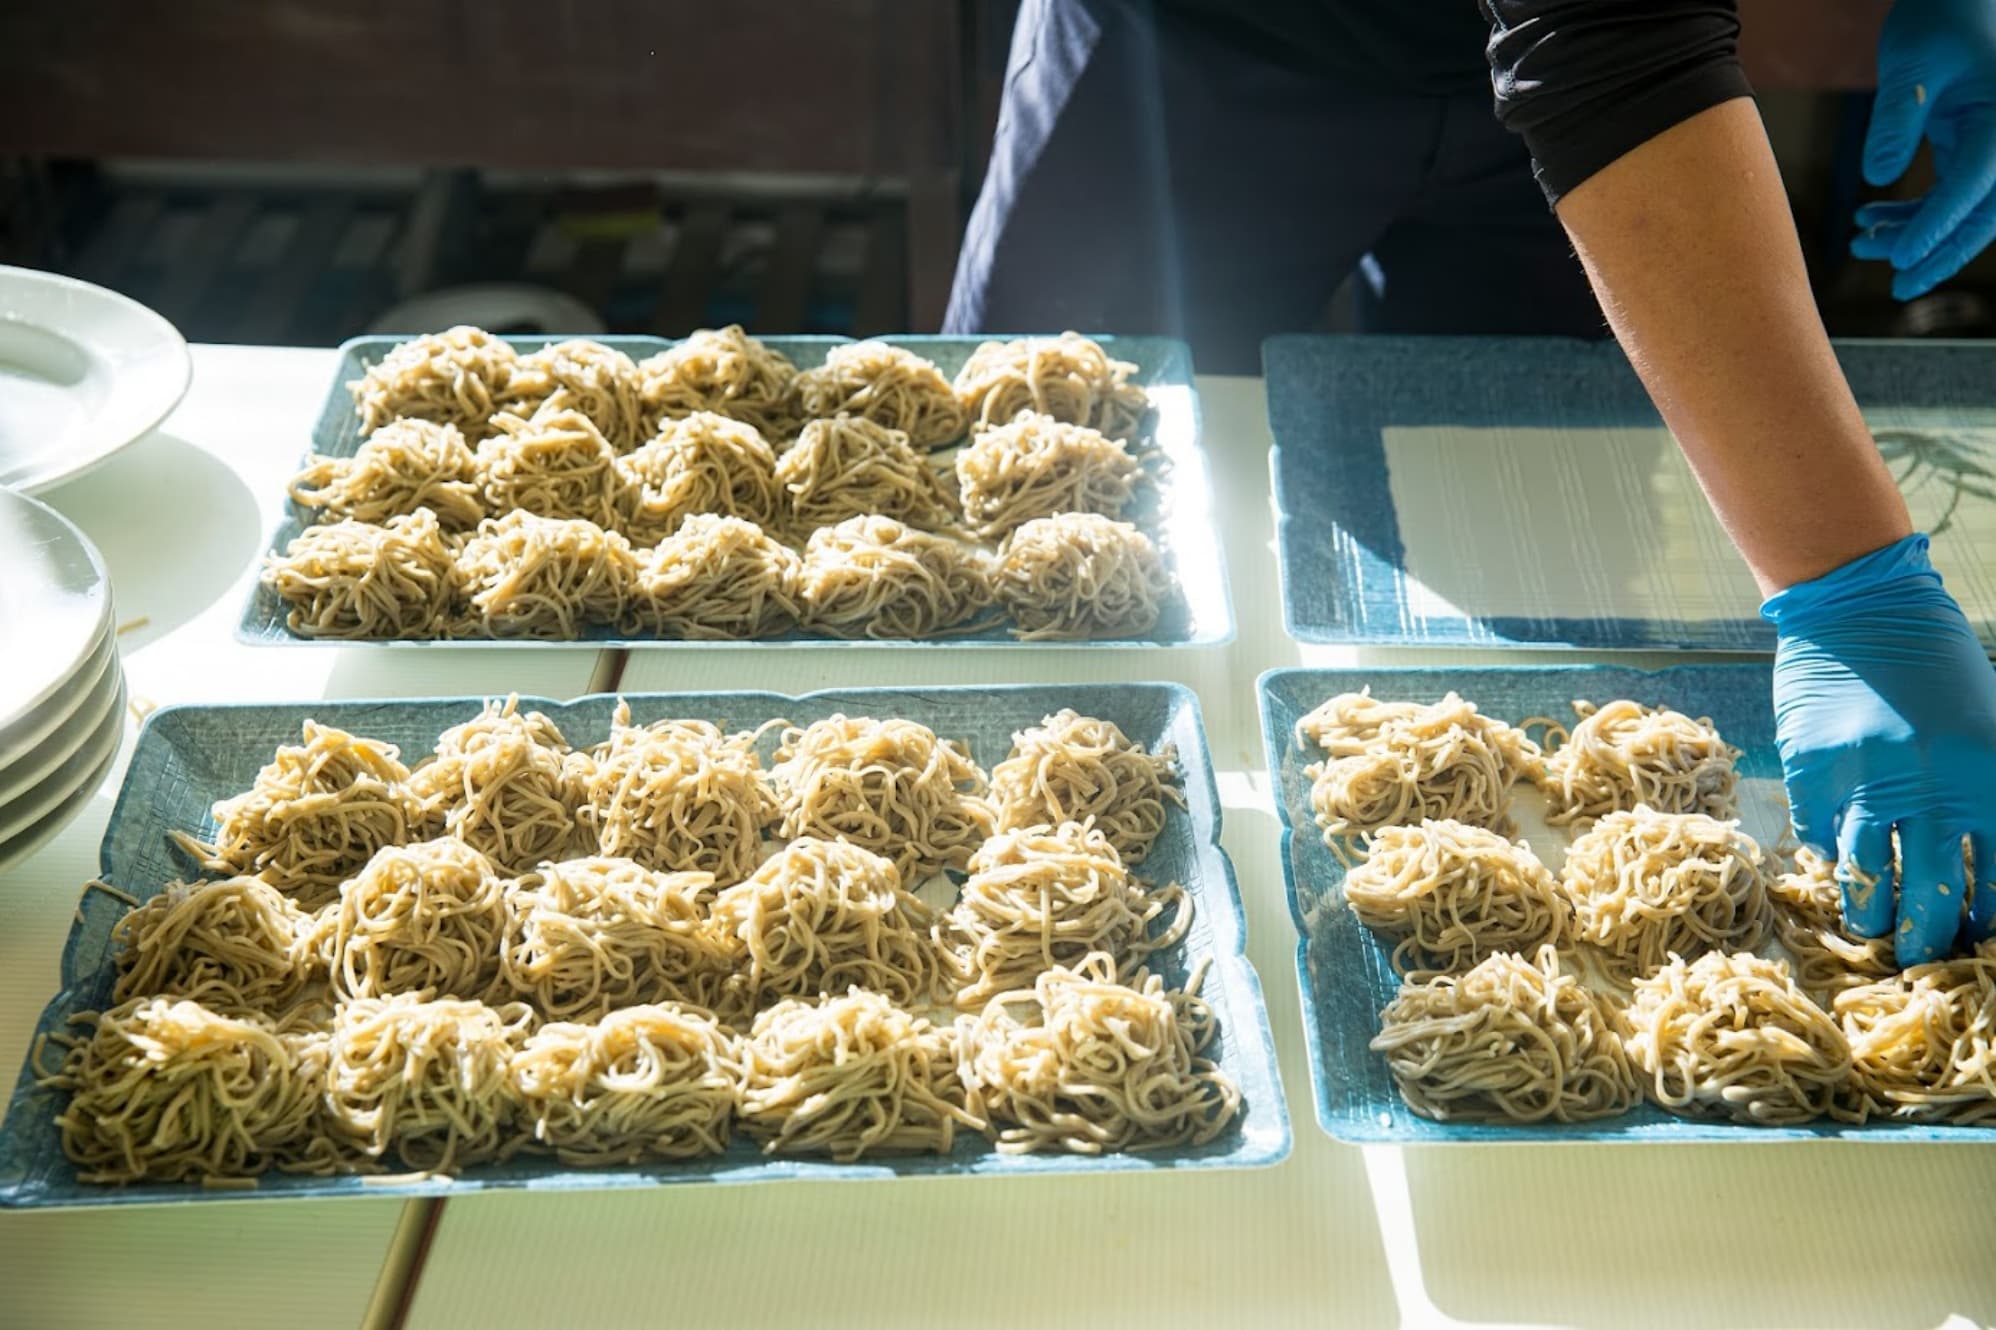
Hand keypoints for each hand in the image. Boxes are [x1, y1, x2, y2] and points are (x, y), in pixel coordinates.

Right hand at [1762, 534, 1995, 962]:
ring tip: (1872, 927)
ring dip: (1870, 915)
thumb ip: (1984, 794)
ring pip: (1866, 881)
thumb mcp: (1989, 725)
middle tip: (1917, 954)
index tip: (1969, 940)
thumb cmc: (1936, 664)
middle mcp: (1930, 787)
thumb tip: (1978, 874)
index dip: (1982, 926)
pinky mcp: (1810, 774)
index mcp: (1989, 777)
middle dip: (1925, 940)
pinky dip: (1828, 857)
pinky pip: (1818, 839)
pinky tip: (1837, 861)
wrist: (1860, 605)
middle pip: (1930, 898)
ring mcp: (1864, 782)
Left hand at [1850, 0, 1995, 299]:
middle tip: (1898, 288)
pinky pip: (1945, 195)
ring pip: (1958, 211)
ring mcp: (1988, 147)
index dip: (1936, 228)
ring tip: (1861, 244)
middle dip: (1938, 254)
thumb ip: (1896, 119)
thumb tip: (1876, 178)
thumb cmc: (1940, 19)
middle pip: (1979, 216)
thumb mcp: (1912, 65)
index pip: (1970, 188)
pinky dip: (1910, 213)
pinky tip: (1869, 220)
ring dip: (1912, 234)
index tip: (1902, 260)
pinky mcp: (1968, 147)